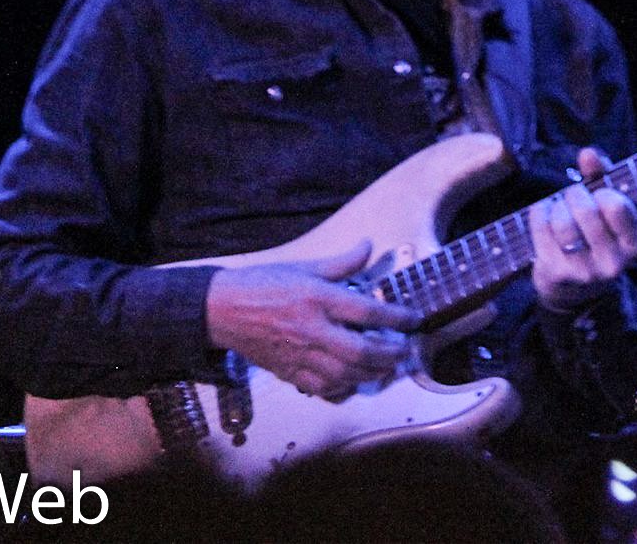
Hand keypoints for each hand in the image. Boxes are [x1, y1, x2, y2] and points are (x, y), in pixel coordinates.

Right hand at [204, 239, 419, 400]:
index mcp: (317, 299)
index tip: (414, 318)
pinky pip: (323, 389)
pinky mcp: (289, 372)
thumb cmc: (263, 285)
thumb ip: (341, 263)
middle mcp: (311, 330)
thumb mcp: (305, 267)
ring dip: (373, 374)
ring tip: (388, 367)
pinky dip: (344, 388)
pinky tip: (354, 381)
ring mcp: (300, 355)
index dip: (396, 317)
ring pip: (346, 374)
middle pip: (361, 351)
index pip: (367, 311)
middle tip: (405, 350)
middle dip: (390, 354)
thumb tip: (368, 246)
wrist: (222, 309)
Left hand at [528, 147, 636, 312]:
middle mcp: (612, 263)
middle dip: (574, 194)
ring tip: (558, 206)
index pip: (617, 207)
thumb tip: (588, 153)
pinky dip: (539, 213)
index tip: (598, 192)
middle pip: (586, 211)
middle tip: (573, 194)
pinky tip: (544, 213)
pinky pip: (541, 230)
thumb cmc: (594, 232)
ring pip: (562, 222)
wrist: (575, 285)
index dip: (603, 192)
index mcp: (632, 244)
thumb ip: (602, 175)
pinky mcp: (556, 273)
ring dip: (556, 205)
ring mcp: (583, 272)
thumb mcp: (607, 205)